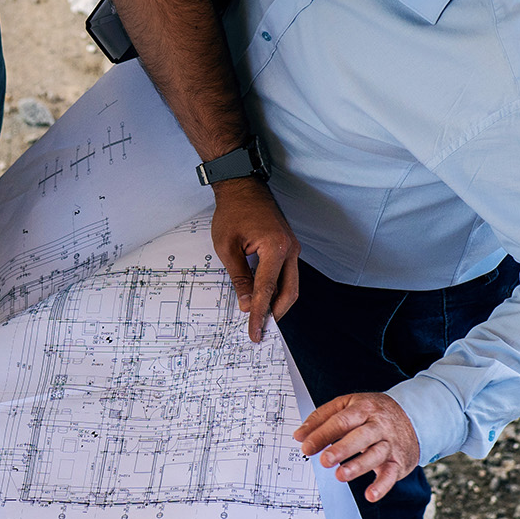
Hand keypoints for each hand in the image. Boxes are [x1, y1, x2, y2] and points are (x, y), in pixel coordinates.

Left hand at [209, 176, 299, 342]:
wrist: (242, 186)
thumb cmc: (232, 212)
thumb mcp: (227, 247)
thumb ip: (238, 277)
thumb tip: (245, 303)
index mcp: (275, 248)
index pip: (266, 290)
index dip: (259, 314)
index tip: (254, 332)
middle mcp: (290, 249)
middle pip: (289, 292)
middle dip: (276, 314)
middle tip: (261, 330)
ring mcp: (292, 248)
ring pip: (291, 285)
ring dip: (278, 303)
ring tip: (262, 318)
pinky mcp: (288, 247)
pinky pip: (287, 274)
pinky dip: (277, 289)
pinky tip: (265, 298)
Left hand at [295, 392, 420, 501]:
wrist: (413, 415)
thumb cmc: (372, 412)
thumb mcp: (348, 405)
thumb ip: (322, 418)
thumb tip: (299, 436)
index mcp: (363, 409)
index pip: (341, 421)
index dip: (323, 434)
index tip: (306, 447)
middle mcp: (378, 425)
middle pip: (361, 436)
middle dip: (342, 449)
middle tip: (325, 460)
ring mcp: (390, 443)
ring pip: (376, 455)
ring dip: (358, 466)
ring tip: (340, 475)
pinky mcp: (399, 461)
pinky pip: (391, 474)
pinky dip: (382, 486)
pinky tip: (370, 495)